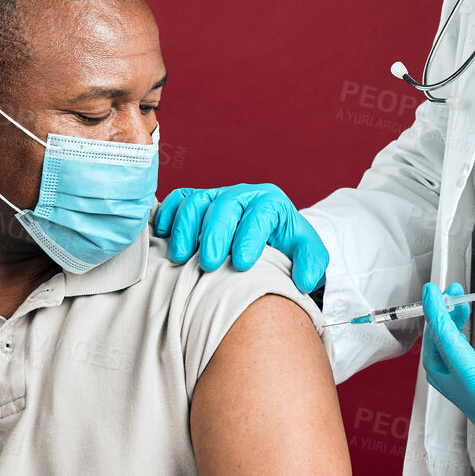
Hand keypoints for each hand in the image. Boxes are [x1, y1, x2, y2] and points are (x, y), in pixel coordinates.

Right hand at [153, 184, 328, 292]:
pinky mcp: (198, 201)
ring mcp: (218, 196)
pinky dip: (168, 213)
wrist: (272, 238)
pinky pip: (179, 199)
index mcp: (272, 203)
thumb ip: (312, 264)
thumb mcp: (308, 253)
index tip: (244, 264)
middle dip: (216, 234)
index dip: (250, 237)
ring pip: (198, 201)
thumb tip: (305, 280)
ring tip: (181, 257)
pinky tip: (162, 235)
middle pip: (226, 205)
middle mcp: (243, 195)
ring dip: (186, 228)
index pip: (260, 213)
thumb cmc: (288, 246)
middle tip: (210, 264)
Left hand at [420, 274, 474, 446]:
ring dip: (448, 339)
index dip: (438, 314)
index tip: (433, 290)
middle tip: (450, 297)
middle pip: (438, 364)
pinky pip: (463, 378)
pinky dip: (459, 353)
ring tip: (461, 308)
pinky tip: (468, 331)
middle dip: (439, 328)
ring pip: (448, 372)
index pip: (449, 349)